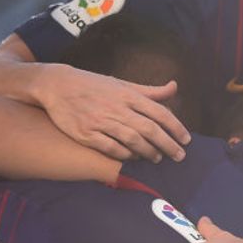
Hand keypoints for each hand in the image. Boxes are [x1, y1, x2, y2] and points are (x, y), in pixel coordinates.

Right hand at [38, 65, 190, 162]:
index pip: (160, 112)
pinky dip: (125, 155)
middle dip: (168, 144)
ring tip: (157, 158)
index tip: (186, 139)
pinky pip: (111, 148)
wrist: (57, 86)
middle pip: (149, 130)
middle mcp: (117, 108)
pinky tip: (134, 158)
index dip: (176, 127)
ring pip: (132, 141)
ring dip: (148, 152)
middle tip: (179, 156)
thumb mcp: (121, 83)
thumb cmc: (93, 85)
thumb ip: (149, 90)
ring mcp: (101, 122)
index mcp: (128, 94)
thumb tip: (174, 87)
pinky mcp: (87, 134)